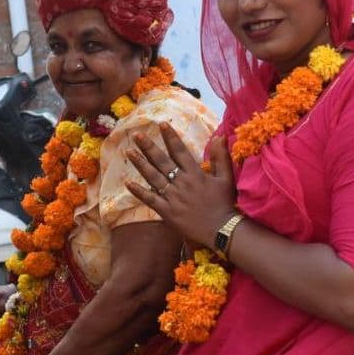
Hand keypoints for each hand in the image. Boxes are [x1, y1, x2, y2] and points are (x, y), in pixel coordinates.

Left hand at [125, 126, 237, 247]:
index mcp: (195, 173)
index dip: (170, 137)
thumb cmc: (224, 204)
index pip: (180, 151)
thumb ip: (221, 157)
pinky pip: (150, 199)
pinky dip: (139, 191)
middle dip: (148, 147)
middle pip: (162, 161)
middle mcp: (182, 182)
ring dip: (140, 164)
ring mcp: (173, 197)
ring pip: (153, 177)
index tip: (161, 124)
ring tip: (128, 152)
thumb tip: (220, 136)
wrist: (221, 230)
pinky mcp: (167, 211)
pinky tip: (128, 183)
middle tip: (136, 135)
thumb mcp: (225, 178)